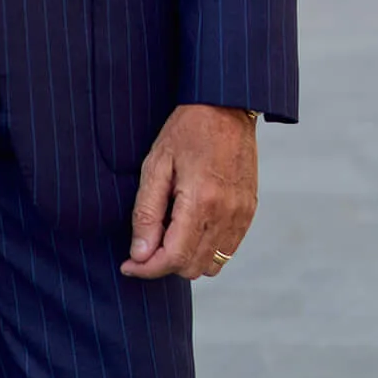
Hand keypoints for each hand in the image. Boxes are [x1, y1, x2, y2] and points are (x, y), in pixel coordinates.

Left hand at [121, 104, 257, 280]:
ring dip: (186, 259)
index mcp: (201, 201)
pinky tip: (189, 226)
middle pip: (191, 268)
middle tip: (146, 242)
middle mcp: (226, 215)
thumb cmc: (186, 130)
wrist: (226, 108)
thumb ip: (147, 212)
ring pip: (211, 265)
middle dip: (164, 263)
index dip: (147, 268)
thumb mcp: (156, 164)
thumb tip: (139, 254)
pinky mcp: (248, 213)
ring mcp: (241, 216)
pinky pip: (227, 250)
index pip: (174, 258)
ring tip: (168, 231)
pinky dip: (205, 249)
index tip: (129, 264)